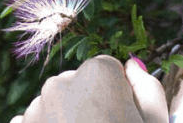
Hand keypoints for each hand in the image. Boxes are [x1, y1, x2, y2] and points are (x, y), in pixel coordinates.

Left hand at [9, 55, 168, 122]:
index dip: (119, 96)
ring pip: (55, 104)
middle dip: (89, 105)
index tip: (123, 121)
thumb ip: (148, 89)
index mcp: (98, 74)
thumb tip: (132, 66)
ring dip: (65, 120)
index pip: (108, 70)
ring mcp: (34, 108)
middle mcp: (60, 82)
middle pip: (78, 85)